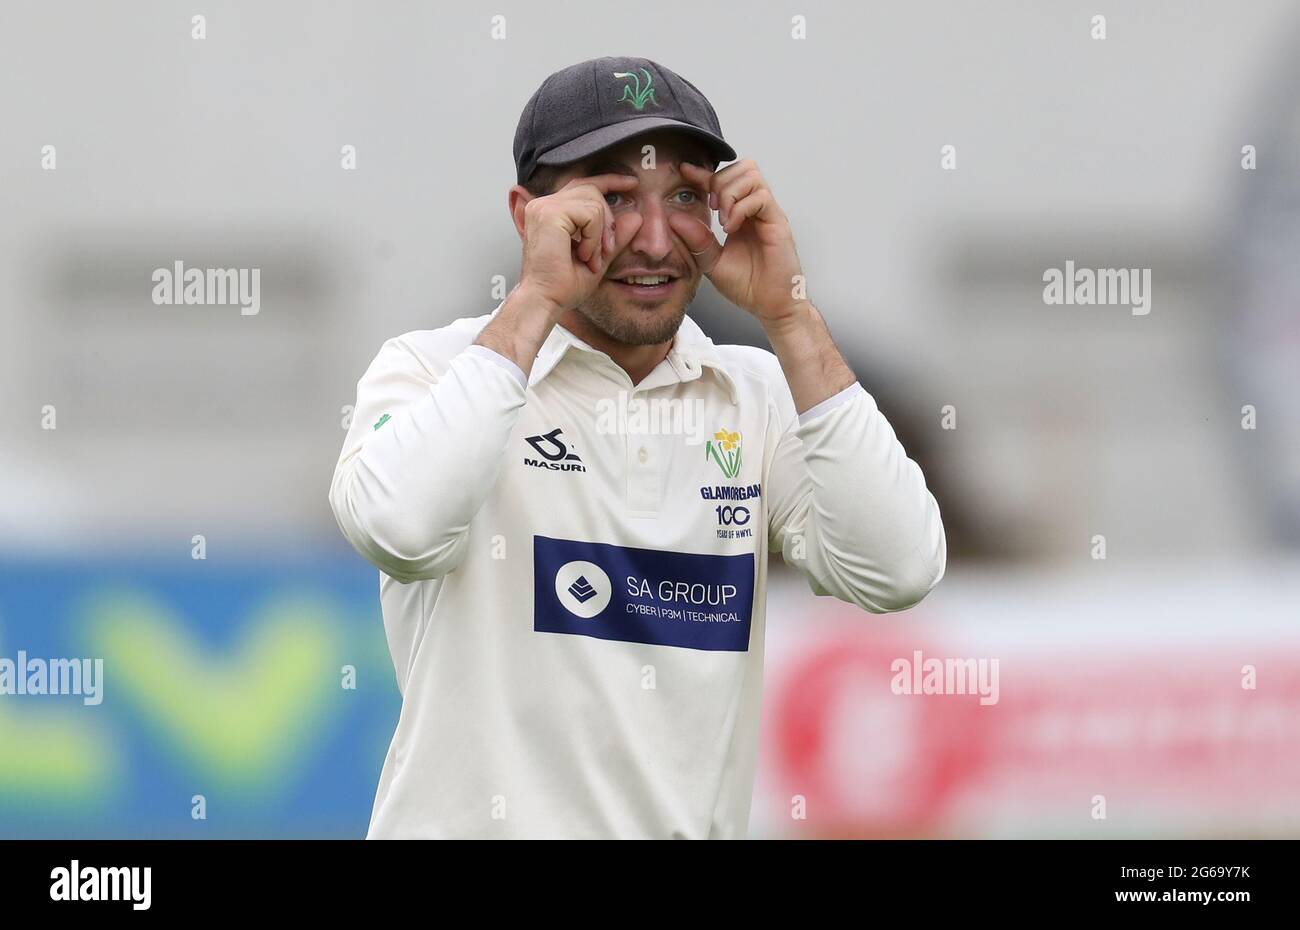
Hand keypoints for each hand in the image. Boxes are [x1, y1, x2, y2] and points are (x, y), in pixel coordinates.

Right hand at [519, 174, 644, 315]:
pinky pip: (590, 213)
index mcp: (550, 211)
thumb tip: (636, 217)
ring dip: (600, 234)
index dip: (610, 181)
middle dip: (607, 220)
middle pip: (591, 190)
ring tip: (590, 258)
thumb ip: (614, 237)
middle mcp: (543, 204)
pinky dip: (594, 237)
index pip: (583, 185)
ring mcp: (543, 206)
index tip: (633, 183)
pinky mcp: (549, 213)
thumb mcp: (598, 257)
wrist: (546, 300)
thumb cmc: (563, 285)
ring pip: (593, 202)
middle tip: (606, 250)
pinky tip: (583, 254)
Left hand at [669, 159, 806, 325]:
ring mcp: (768, 213)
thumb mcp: (712, 262)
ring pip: (752, 176)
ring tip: (723, 220)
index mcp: (741, 214)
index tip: (684, 171)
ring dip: (730, 193)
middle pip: (742, 167)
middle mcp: (756, 209)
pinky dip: (741, 208)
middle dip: (720, 181)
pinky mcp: (778, 222)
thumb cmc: (749, 286)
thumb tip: (674, 217)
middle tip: (712, 209)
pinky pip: (761, 197)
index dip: (704, 173)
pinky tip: (731, 227)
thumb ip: (697, 241)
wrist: (771, 306)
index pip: (724, 181)